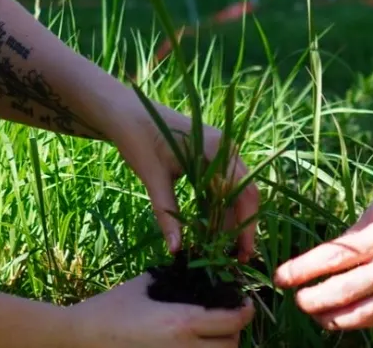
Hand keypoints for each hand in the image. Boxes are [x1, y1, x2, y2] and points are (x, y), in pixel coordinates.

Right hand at [71, 273, 254, 347]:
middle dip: (235, 332)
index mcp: (182, 322)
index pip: (233, 321)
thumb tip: (192, 268)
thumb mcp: (146, 284)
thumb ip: (174, 278)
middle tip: (229, 318)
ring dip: (221, 347)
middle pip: (231, 347)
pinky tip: (196, 343)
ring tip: (214, 334)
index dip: (245, 311)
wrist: (80, 337)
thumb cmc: (110, 308)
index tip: (244, 302)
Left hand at [112, 106, 259, 260]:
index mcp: (218, 148)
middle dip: (242, 226)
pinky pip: (223, 186)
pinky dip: (219, 207)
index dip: (246, 225)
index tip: (241, 254)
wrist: (126, 113)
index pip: (244, 191)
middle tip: (235, 258)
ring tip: (221, 249)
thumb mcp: (152, 176)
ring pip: (235, 191)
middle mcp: (226, 148)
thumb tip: (176, 249)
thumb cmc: (138, 138)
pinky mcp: (211, 157)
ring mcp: (220, 151)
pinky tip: (211, 229)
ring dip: (231, 219)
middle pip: (245, 193)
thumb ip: (166, 212)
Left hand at [273, 195, 372, 330]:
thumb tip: (331, 250)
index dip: (304, 268)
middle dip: (312, 297)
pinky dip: (354, 322)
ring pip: (358, 312)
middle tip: (295, 298)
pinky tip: (338, 319)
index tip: (282, 276)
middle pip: (342, 289)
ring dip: (329, 316)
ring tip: (313, 311)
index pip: (335, 255)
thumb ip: (358, 229)